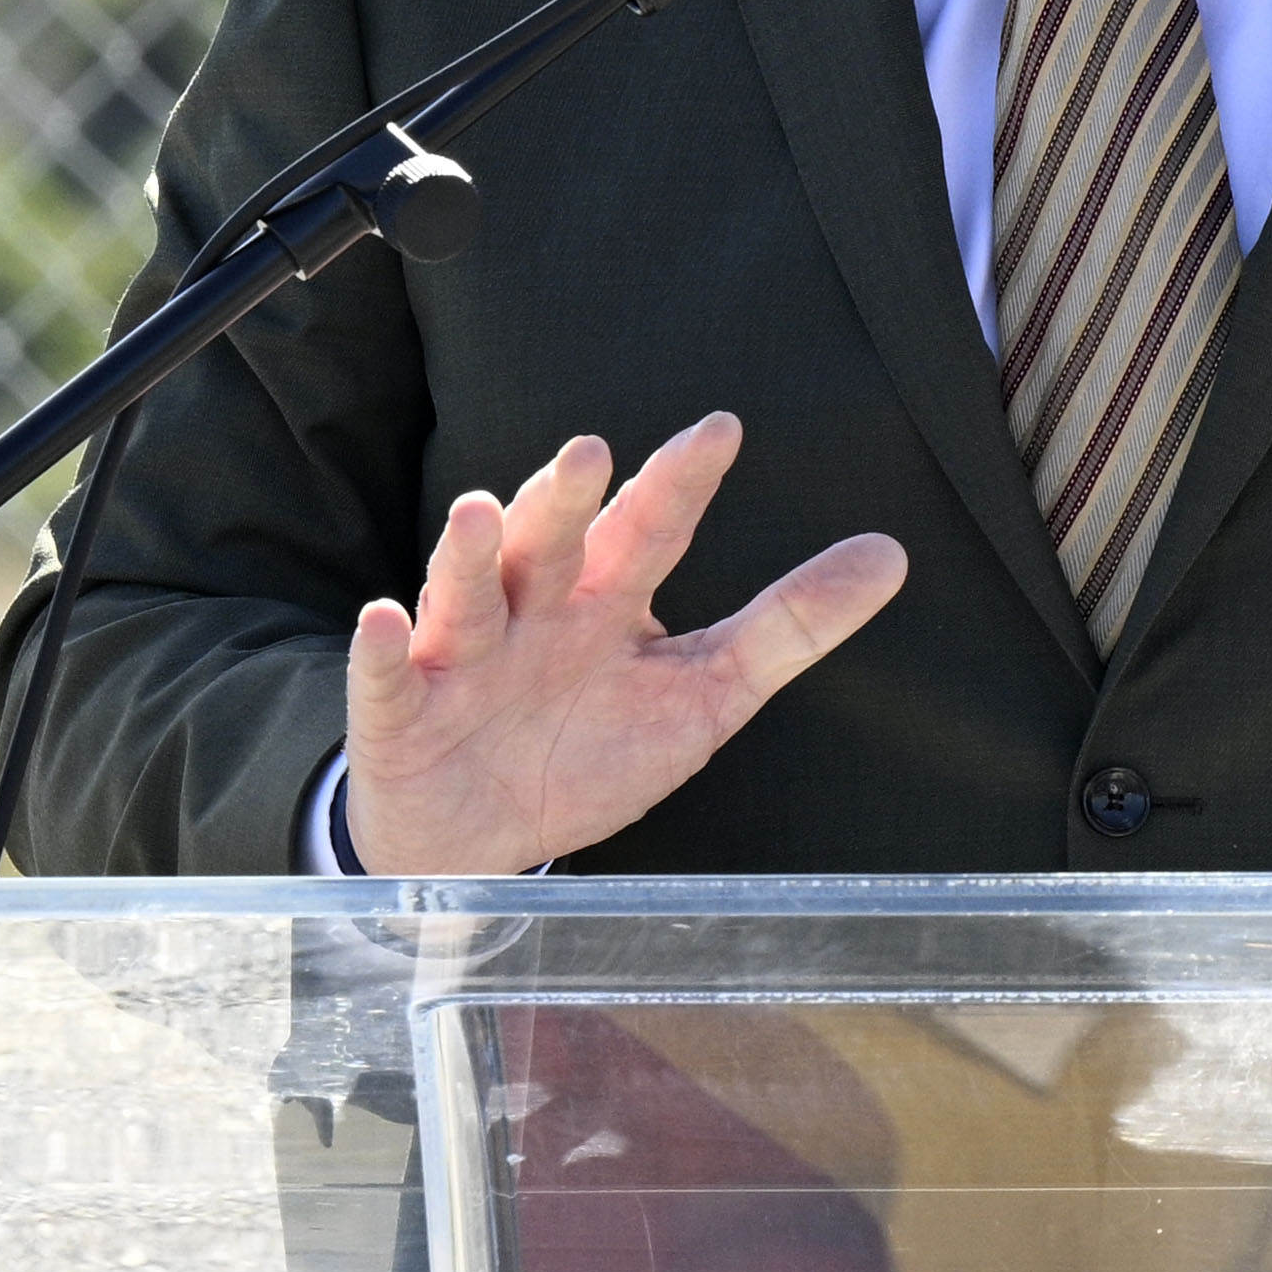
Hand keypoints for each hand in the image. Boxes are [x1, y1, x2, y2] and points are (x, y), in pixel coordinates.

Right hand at [338, 415, 904, 877]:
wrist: (482, 841)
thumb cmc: (592, 749)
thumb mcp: (705, 693)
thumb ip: (789, 626)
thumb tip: (892, 555)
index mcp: (607, 600)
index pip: (649, 528)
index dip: (680, 483)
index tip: (721, 431)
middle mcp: (533, 612)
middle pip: (550, 543)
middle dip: (564, 498)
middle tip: (589, 451)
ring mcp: (461, 658)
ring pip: (464, 595)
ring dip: (470, 554)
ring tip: (482, 512)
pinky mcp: (400, 711)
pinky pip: (386, 679)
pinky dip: (379, 653)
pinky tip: (383, 620)